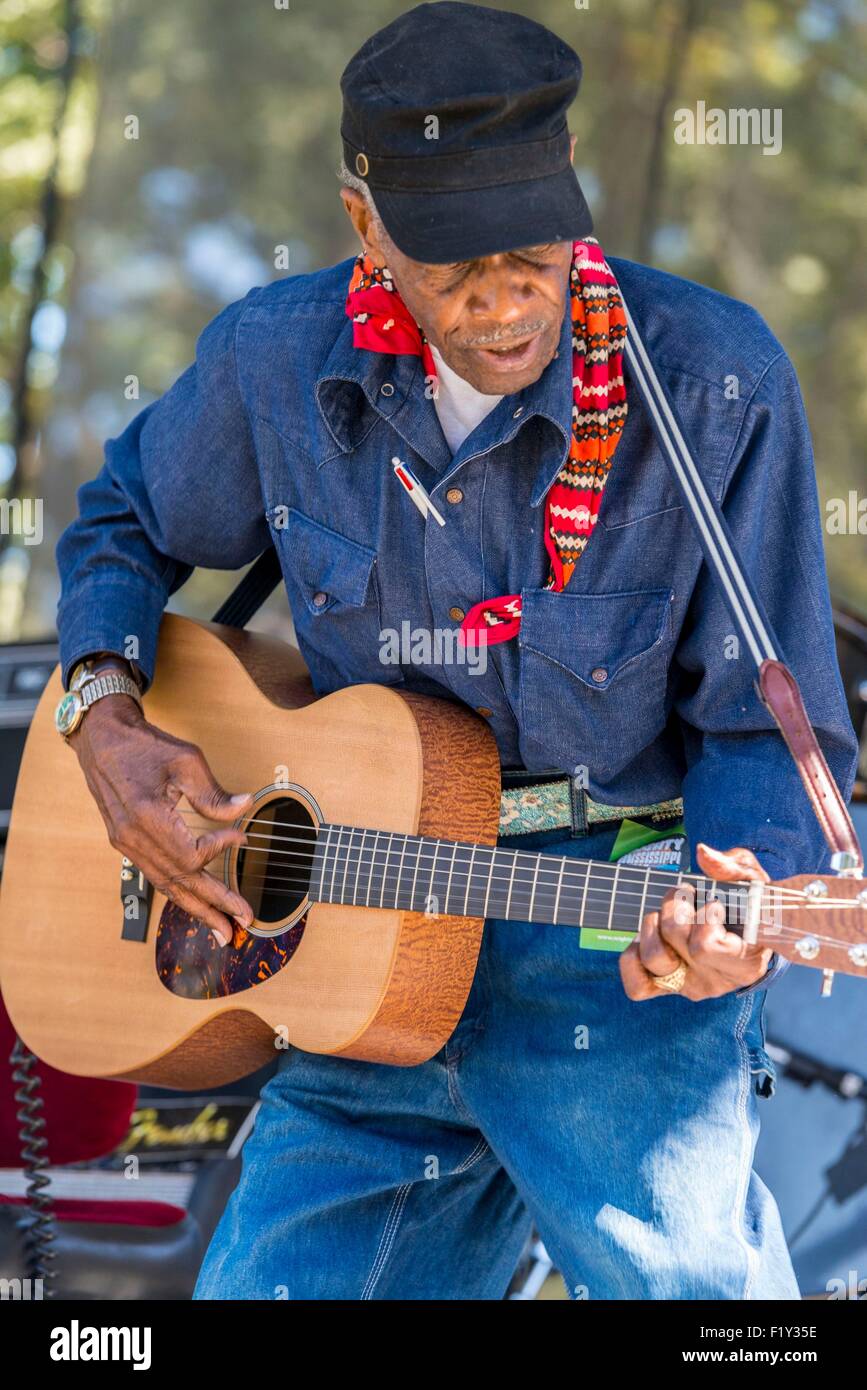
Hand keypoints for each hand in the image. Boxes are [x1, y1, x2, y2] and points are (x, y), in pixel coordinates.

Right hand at [69, 695, 254, 945]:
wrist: (102, 738)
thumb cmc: (143, 745)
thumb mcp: (186, 760)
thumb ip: (214, 793)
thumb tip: (244, 808)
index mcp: (146, 817)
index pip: (190, 855)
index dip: (219, 851)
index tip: (241, 837)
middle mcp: (133, 838)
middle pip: (179, 882)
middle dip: (213, 906)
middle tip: (241, 924)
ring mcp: (126, 844)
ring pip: (165, 885)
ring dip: (196, 908)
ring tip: (221, 928)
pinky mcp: (125, 842)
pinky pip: (155, 875)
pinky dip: (177, 892)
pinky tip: (195, 904)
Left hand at [619, 843, 773, 1000]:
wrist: (750, 935)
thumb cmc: (750, 906)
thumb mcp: (751, 881)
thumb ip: (732, 867)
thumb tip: (702, 853)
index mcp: (743, 963)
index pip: (705, 945)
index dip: (703, 915)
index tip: (714, 902)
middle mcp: (716, 982)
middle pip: (676, 939)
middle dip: (675, 906)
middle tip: (687, 894)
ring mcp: (690, 986)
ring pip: (654, 957)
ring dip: (652, 925)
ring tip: (668, 912)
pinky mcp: (669, 986)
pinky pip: (638, 985)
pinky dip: (633, 956)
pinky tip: (650, 934)